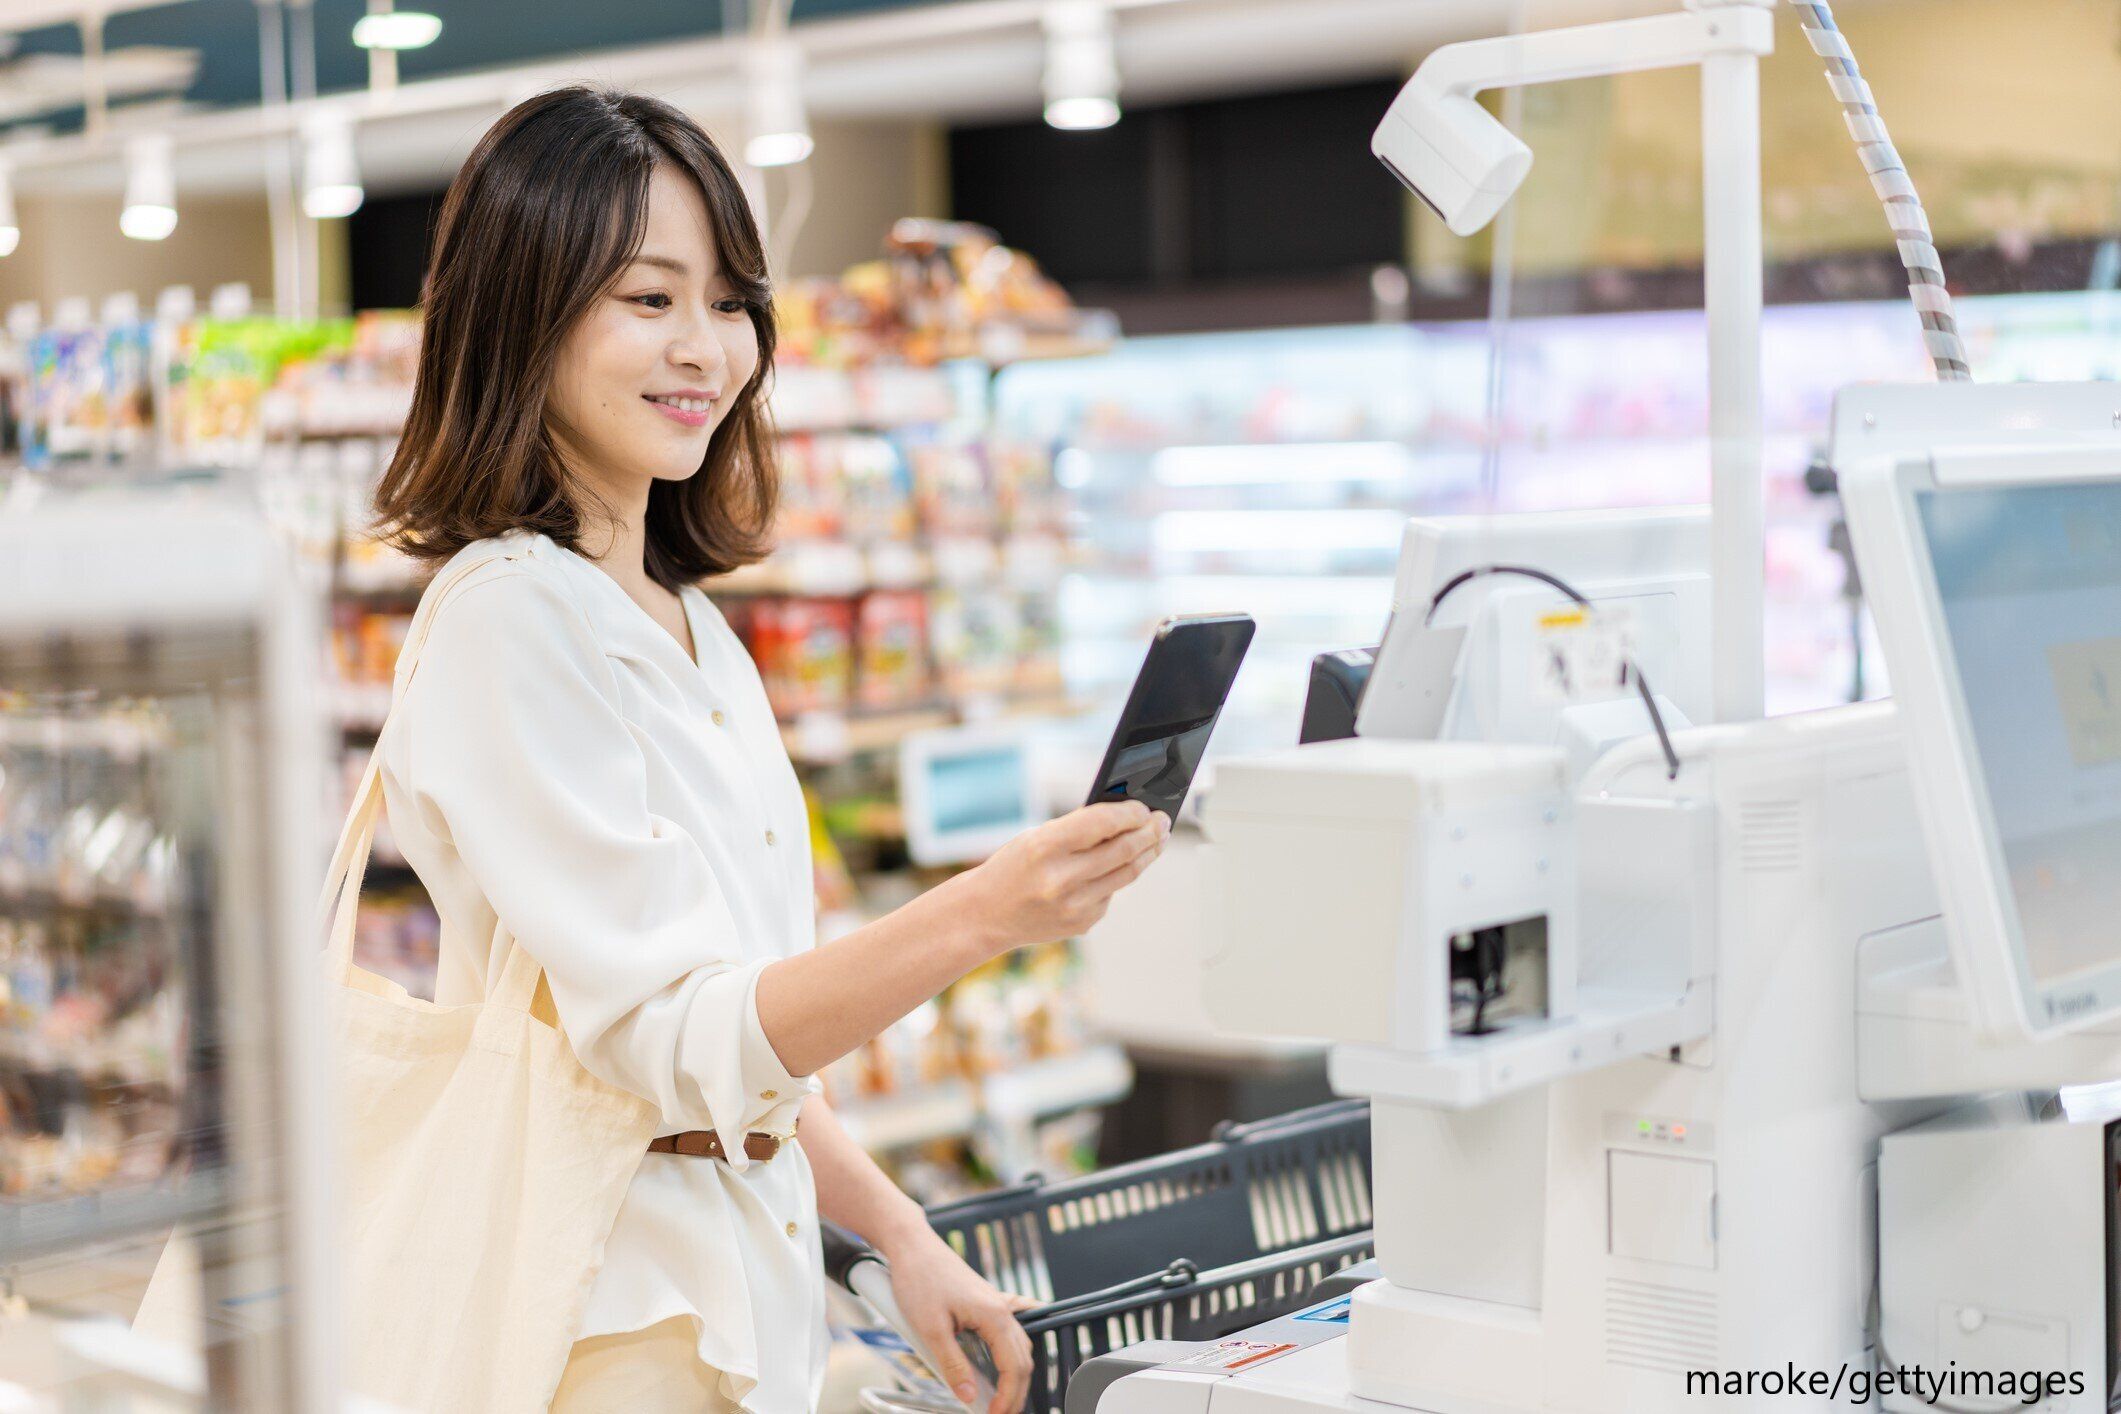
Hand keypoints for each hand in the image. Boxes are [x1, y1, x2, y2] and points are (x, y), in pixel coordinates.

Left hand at [881, 1228, 1038, 1413]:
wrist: (912, 1245)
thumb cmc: (919, 1277)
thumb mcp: (930, 1328)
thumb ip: (952, 1364)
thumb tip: (968, 1394)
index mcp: (994, 1315)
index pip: (1013, 1366)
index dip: (1008, 1396)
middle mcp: (1001, 1309)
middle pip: (1022, 1359)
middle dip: (1015, 1391)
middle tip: (1000, 1413)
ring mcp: (996, 1304)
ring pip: (1019, 1346)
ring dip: (1015, 1374)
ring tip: (1003, 1396)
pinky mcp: (986, 1302)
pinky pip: (1012, 1327)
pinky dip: (1017, 1347)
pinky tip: (1016, 1353)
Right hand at [953, 801, 1167, 955]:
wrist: (986, 914)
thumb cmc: (1013, 867)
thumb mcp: (1036, 837)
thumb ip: (1078, 828)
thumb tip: (1125, 816)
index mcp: (1045, 847)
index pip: (1102, 823)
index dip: (1130, 813)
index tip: (1144, 807)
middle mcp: (1061, 879)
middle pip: (1123, 851)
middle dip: (1149, 833)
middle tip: (1162, 822)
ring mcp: (1074, 906)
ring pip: (1126, 875)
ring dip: (1146, 854)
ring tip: (1156, 840)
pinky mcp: (1082, 923)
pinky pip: (1111, 895)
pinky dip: (1116, 878)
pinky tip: (1117, 868)